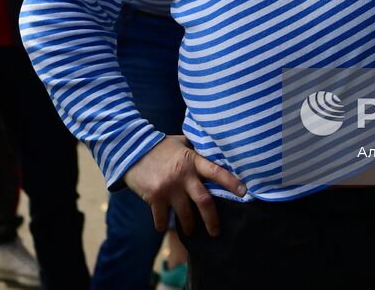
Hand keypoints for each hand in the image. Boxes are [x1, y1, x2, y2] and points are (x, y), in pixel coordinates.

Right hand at [123, 135, 246, 237]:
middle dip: (212, 220)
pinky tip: (163, 226)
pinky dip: (163, 225)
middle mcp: (183, 175)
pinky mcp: (154, 197)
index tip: (244, 193)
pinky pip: (162, 219)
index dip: (231, 182)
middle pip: (204, 201)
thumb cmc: (159, 146)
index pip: (216, 172)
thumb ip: (194, 150)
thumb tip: (212, 151)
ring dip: (189, 226)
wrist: (131, 149)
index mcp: (192, 160)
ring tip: (190, 231)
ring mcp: (169, 187)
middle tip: (216, 232)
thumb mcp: (180, 143)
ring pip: (185, 215)